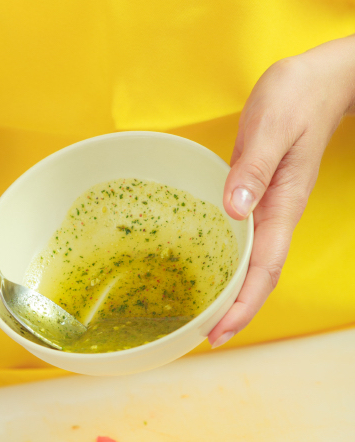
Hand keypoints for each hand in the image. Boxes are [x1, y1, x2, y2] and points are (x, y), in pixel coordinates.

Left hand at [208, 37, 354, 347]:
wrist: (318, 81)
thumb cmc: (296, 98)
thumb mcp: (270, 127)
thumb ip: (252, 167)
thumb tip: (235, 210)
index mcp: (281, 204)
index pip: (265, 267)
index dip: (244, 303)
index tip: (220, 330)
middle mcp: (277, 213)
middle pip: (261, 275)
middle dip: (238, 310)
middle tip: (208, 336)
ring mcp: (270, 206)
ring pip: (256, 262)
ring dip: (236, 292)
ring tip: (210, 316)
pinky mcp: (260, 195)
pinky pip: (249, 241)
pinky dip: (234, 263)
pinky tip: (216, 268)